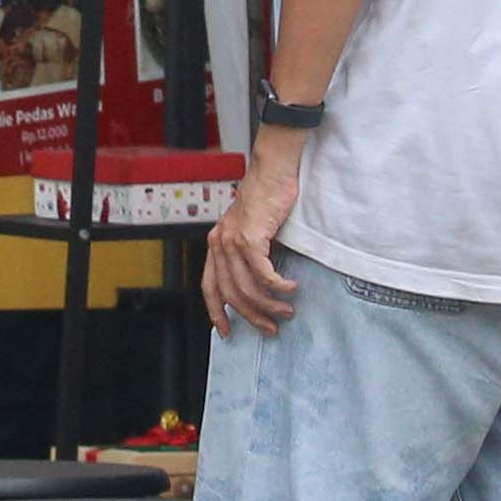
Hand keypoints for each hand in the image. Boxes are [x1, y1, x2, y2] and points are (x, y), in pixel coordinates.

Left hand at [205, 139, 303, 337]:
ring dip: (269, 305)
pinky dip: (278, 286)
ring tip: (286, 311)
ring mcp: (233, 239)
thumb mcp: (251, 228)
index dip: (216, 312)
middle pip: (230, 293)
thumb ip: (248, 253)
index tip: (227, 331)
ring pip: (247, 287)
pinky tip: (291, 288)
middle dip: (251, 316)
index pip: (210, 286)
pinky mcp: (251, 236)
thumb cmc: (266, 197)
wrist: (273, 169)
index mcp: (216, 243)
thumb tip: (260, 285)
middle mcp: (219, 243)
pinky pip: (263, 273)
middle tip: (271, 328)